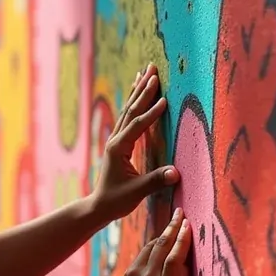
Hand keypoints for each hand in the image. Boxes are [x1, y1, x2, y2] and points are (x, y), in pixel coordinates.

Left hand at [90, 64, 178, 220]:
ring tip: (146, 71)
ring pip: (128, 109)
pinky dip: (135, 102)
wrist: (99, 206)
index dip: (152, 113)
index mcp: (118, 148)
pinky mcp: (119, 142)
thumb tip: (176, 172)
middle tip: (153, 69)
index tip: (165, 99)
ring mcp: (116, 140)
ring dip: (138, 90)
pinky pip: (128, 116)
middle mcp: (115, 140)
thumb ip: (155, 181)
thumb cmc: (116, 200)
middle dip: (143, 89)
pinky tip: (138, 92)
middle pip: (131, 109)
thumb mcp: (136, 192)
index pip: (138, 125)